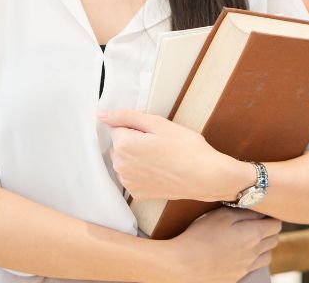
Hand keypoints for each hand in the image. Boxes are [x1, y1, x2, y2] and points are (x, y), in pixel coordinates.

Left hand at [98, 109, 247, 201]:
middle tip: (160, 144)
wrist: (205, 177)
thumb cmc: (186, 148)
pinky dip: (142, 172)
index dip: (137, 127)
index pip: (118, 127)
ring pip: (125, 161)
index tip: (154, 133)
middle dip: (133, 142)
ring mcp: (128, 182)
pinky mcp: (137, 193)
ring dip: (136, 157)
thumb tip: (102, 115)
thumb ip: (127, 117)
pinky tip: (160, 170)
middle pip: (119, 145)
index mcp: (123, 145)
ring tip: (161, 158)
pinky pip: (132, 177)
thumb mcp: (159, 124)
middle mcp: (120, 166)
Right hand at [156, 207, 280, 282]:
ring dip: (263, 247)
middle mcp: (254, 253)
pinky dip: (252, 260)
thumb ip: (245, 212)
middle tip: (257, 223)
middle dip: (269, 230)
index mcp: (253, 235)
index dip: (271, 217)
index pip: (276, 225)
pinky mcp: (236, 277)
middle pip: (274, 240)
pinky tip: (239, 254)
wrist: (183, 264)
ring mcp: (246, 268)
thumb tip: (260, 211)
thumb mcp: (222, 214)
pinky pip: (253, 268)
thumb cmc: (201, 235)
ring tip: (249, 239)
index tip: (263, 213)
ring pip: (267, 256)